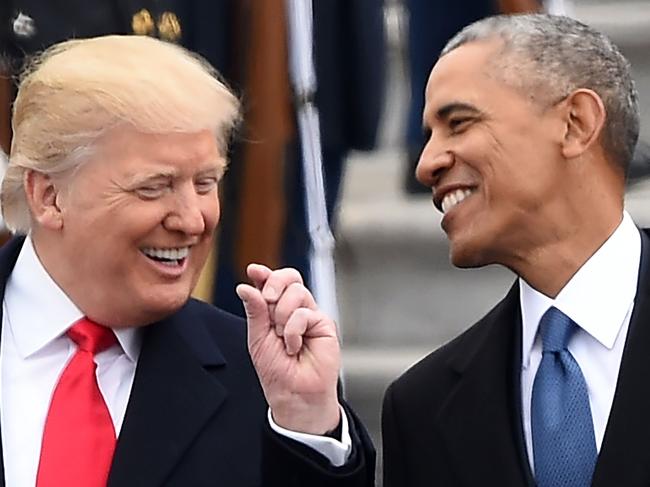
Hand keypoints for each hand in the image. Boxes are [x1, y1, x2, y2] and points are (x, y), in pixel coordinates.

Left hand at [236, 264, 340, 434]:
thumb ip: (255, 311)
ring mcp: (310, 315)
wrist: (293, 393)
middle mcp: (294, 309)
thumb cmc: (276, 370)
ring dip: (282, 314)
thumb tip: (245, 286)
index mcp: (275, 310)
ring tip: (282, 338)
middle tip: (267, 298)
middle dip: (275, 283)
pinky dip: (293, 331)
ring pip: (296, 292)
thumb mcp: (257, 338)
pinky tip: (294, 347)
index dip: (264, 274)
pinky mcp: (324, 324)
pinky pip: (305, 313)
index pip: (272, 284)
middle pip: (289, 278)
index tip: (253, 271)